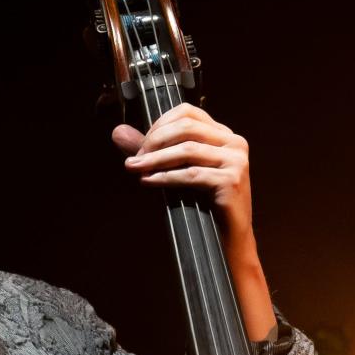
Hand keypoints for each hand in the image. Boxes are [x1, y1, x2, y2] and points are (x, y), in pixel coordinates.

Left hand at [112, 103, 253, 250]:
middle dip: (154, 141)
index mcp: (223, 136)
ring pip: (187, 150)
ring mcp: (235, 161)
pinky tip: (148, 181)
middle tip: (135, 158)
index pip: (188, 112)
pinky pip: (191, 175)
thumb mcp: (177, 172)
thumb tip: (118, 132)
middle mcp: (233, 143)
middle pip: (186, 128)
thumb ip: (150, 151)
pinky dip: (165, 177)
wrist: (227, 242)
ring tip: (135, 168)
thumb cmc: (203, 207)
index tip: (142, 143)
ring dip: (155, 160)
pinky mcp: (231, 181)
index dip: (160, 124)